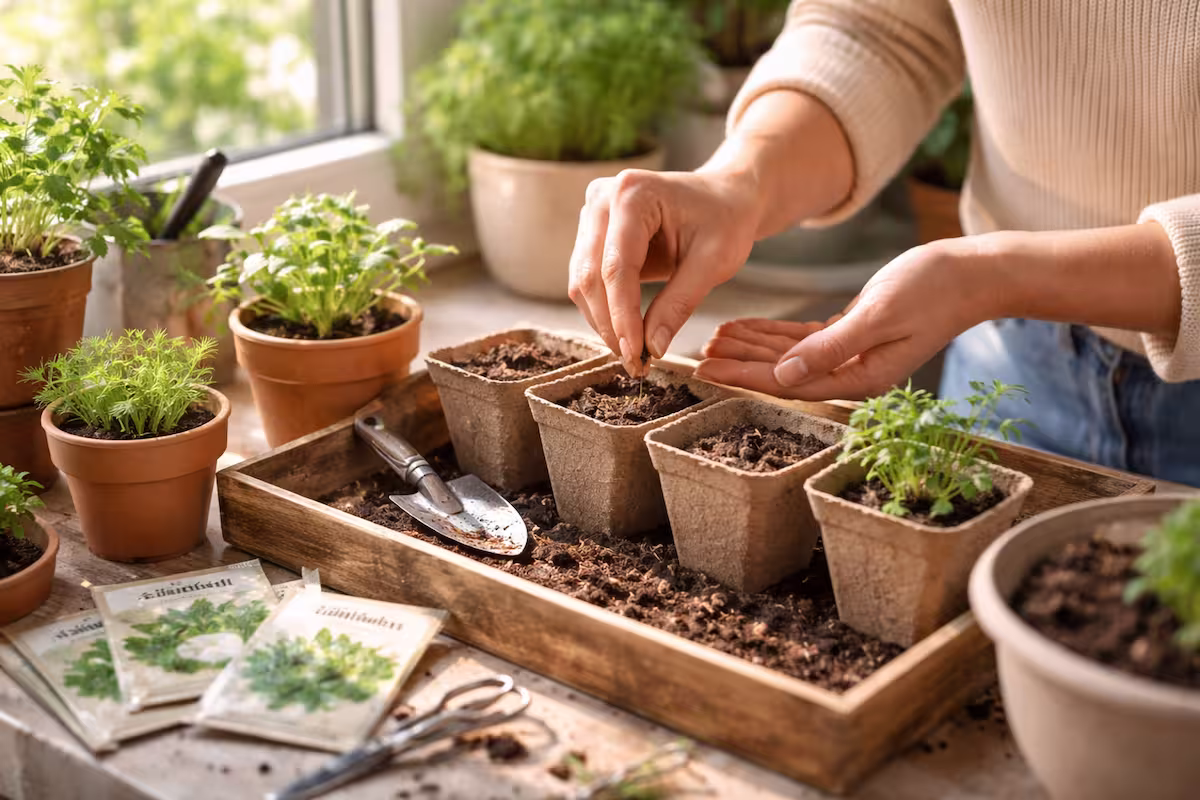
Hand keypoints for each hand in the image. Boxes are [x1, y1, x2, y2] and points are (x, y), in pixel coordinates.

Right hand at [568, 168, 759, 375]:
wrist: (724, 197)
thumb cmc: (725, 220)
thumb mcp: (714, 262)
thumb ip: (680, 303)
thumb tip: (652, 348)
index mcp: (633, 194)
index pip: (616, 267)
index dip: (622, 316)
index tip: (636, 355)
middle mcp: (602, 198)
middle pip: (589, 276)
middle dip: (610, 325)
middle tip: (635, 363)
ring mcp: (592, 214)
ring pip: (581, 283)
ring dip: (603, 322)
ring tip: (633, 353)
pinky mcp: (591, 234)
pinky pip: (587, 281)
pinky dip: (604, 311)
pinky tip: (627, 332)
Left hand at [696, 242, 996, 399]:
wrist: (972, 274)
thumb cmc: (933, 290)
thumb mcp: (878, 315)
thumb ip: (830, 347)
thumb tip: (785, 375)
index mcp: (859, 378)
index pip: (786, 382)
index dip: (742, 376)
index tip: (705, 370)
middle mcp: (852, 374)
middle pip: (781, 373)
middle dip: (738, 364)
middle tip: (696, 355)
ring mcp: (852, 356)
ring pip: (788, 356)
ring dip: (751, 348)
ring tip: (713, 339)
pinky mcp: (852, 335)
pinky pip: (803, 340)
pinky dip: (773, 334)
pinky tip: (745, 327)